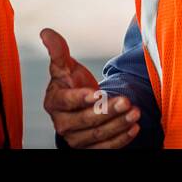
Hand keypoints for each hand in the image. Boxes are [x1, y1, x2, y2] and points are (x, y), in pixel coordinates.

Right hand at [40, 27, 140, 148]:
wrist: (81, 106)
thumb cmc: (72, 84)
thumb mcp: (65, 67)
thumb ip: (58, 50)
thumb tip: (46, 32)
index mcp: (53, 102)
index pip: (67, 102)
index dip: (81, 98)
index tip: (98, 93)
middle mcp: (62, 124)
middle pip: (85, 120)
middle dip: (107, 111)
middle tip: (127, 100)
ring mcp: (76, 139)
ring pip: (98, 135)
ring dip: (118, 124)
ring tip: (135, 112)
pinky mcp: (89, 149)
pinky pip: (106, 148)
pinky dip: (121, 139)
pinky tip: (133, 127)